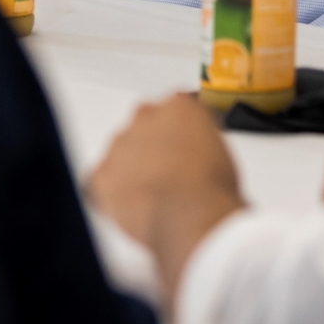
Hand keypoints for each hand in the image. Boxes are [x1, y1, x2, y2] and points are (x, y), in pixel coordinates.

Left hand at [88, 94, 244, 301]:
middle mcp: (145, 117)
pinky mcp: (101, 173)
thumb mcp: (223, 154)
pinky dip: (113, 193)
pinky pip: (101, 181)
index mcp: (179, 107)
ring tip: (155, 196)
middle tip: (169, 174)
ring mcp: (120, 144)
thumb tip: (199, 155)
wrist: (190, 216)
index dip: (180, 132)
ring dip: (132, 169)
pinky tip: (135, 205)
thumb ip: (203, 142)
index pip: (174, 109)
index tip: (183, 146)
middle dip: (153, 148)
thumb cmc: (211, 189)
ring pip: (122, 154)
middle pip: (144, 128)